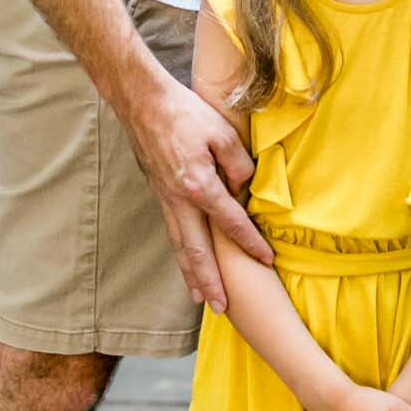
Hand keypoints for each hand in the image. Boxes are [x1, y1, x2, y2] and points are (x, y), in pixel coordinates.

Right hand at [126, 72, 272, 309]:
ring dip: (192, 276)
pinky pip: (173, 233)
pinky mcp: (161, 194)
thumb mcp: (222, 131)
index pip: (230, 222)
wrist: (144, 103)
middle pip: (198, 250)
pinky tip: (186, 263)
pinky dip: (181, 254)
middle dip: (211, 281)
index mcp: (198, 186)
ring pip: (181, 247)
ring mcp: (167, 200)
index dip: (250, 242)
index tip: (266, 259)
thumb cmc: (185, 113)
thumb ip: (238, 164)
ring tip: (201, 299)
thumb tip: (243, 187)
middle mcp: (180, 201)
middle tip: (223, 307)